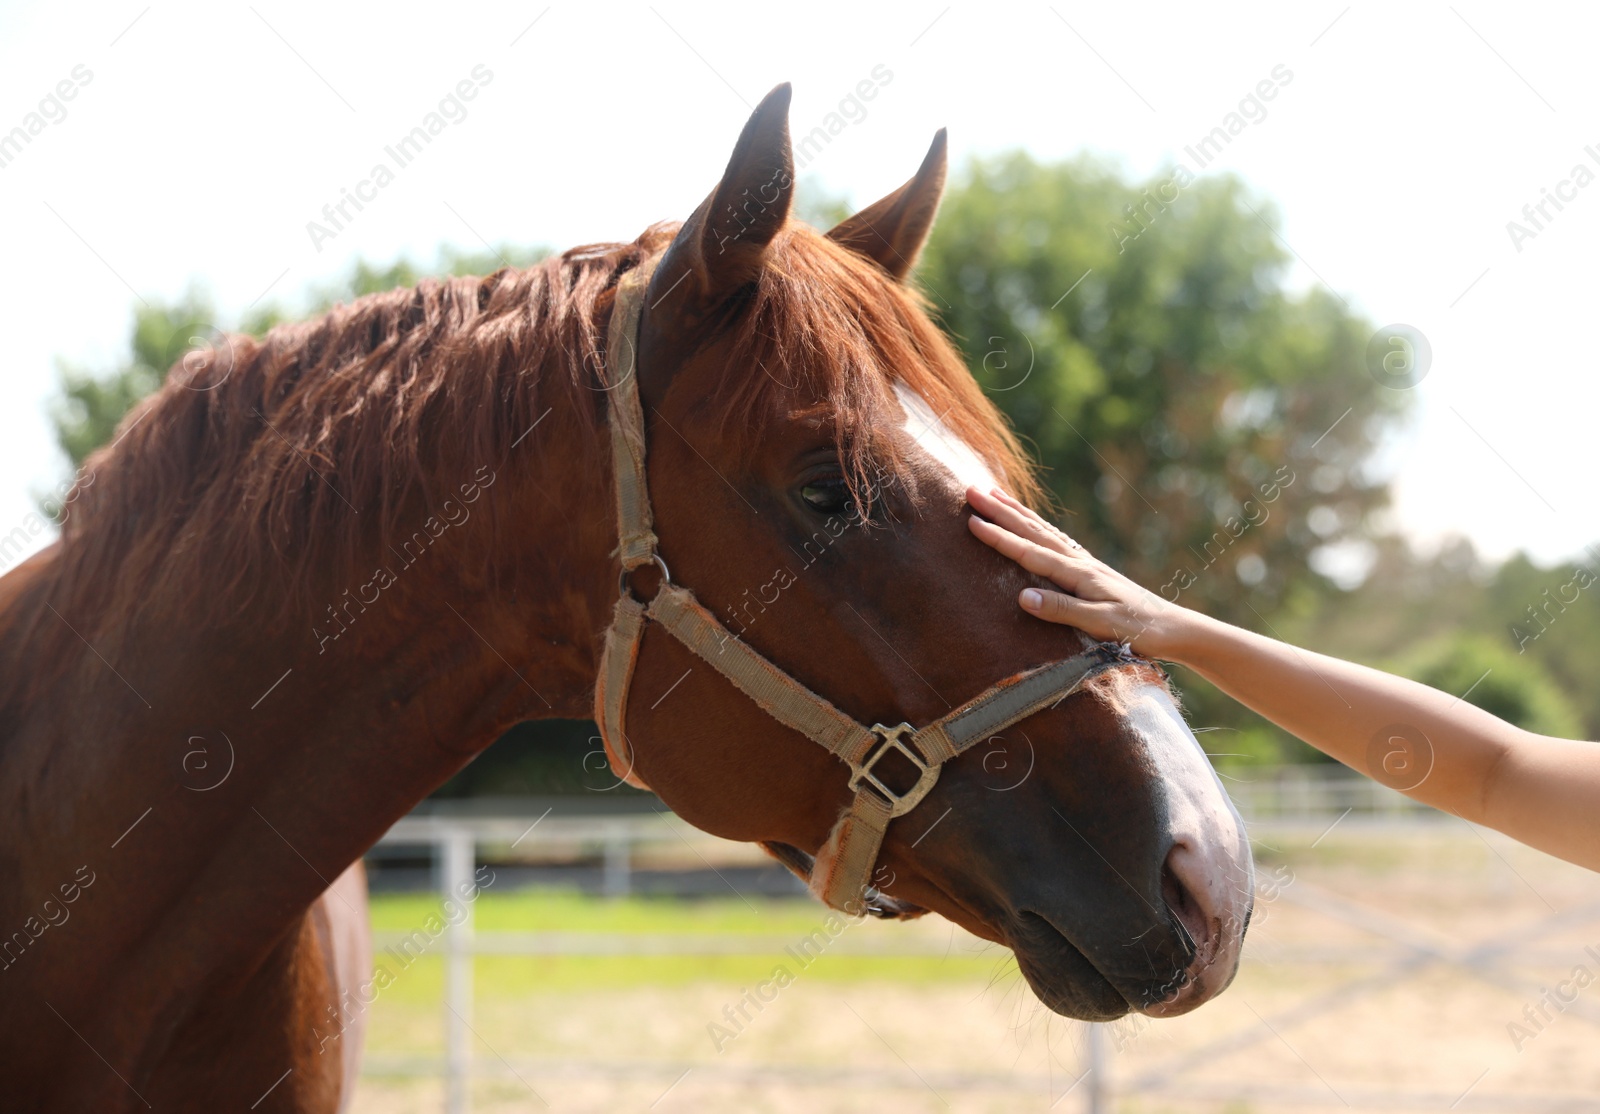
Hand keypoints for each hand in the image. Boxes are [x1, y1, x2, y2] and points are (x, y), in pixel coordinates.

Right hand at [965, 486, 1201, 660]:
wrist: (1170, 626)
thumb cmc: (1137, 630)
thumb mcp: (1100, 624)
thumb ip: (1063, 609)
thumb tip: (1023, 596)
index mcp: (1078, 574)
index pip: (1030, 552)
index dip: (1000, 537)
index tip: (972, 521)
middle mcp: (1079, 561)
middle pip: (1032, 530)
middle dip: (1000, 511)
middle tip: (971, 491)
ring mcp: (1084, 562)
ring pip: (1042, 530)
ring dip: (1016, 512)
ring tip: (993, 494)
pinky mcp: (1088, 569)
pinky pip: (1054, 538)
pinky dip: (1036, 525)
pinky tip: (1030, 521)